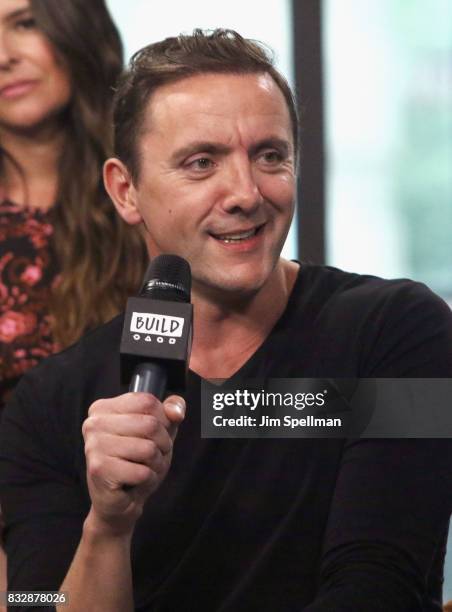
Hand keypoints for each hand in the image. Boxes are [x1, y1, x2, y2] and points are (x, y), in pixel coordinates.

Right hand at [82, 392, 184, 535]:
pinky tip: (134, 481)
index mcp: (103, 408)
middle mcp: (94, 423)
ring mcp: (94, 446)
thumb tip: (176, 411)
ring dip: (156, 463)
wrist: (120, 501)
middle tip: (151, 456)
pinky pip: (143, 471)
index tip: (155, 434)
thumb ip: (170, 413)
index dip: (163, 420)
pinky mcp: (99, 469)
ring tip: (142, 468)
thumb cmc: (137, 462)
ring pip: (148, 448)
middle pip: (150, 424)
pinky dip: (148, 479)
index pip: (147, 401)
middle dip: (162, 444)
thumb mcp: (159, 432)